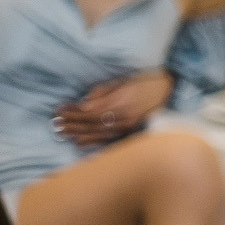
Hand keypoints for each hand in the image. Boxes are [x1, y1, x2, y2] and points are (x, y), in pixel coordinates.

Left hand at [56, 70, 171, 145]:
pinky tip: (80, 143)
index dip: (73, 111)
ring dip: (78, 133)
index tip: (58, 109)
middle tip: (55, 123)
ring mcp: (127, 125)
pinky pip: (109, 138)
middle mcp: (122, 117)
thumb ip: (103, 91)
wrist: (170, 90)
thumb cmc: (146, 81)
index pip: (90, 110)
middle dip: (71, 123)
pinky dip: (93, 141)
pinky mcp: (130, 130)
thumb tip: (85, 102)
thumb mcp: (123, 81)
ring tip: (62, 133)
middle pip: (91, 123)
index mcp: (119, 102)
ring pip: (98, 132)